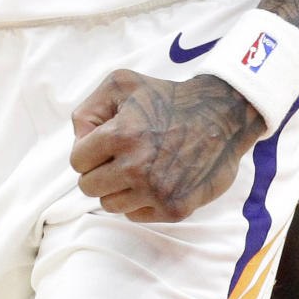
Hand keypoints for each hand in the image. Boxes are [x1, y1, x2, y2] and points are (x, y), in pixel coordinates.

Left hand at [70, 69, 263, 223]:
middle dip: (98, 170)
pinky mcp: (174, 209)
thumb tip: (79, 142)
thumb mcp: (121, 83)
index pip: (78, 161)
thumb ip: (88, 110)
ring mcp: (156, 192)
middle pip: (89, 187)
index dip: (87, 150)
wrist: (220, 116)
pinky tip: (154, 177)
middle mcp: (136, 167)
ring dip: (118, 186)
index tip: (104, 142)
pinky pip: (135, 215)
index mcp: (120, 135)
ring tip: (138, 165)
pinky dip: (139, 200)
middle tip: (119, 155)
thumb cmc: (166, 97)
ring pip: (109, 204)